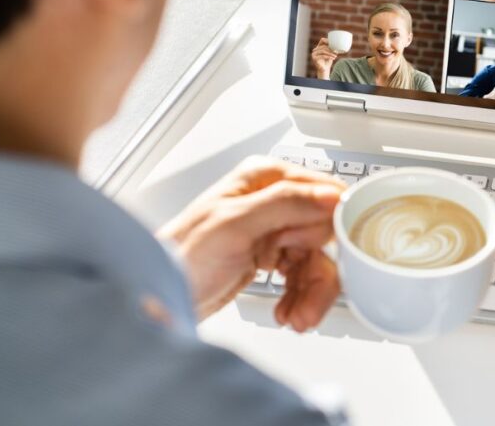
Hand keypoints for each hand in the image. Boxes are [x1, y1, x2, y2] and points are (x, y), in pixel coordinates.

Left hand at [156, 157, 345, 322]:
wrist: (163, 297)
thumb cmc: (183, 257)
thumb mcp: (235, 224)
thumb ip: (286, 204)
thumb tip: (331, 194)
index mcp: (265, 177)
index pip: (324, 192)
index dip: (328, 226)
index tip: (319, 252)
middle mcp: (273, 200)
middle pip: (325, 231)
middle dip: (319, 269)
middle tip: (306, 295)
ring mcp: (274, 230)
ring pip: (318, 258)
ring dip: (312, 292)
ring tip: (298, 316)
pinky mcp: (273, 257)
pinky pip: (305, 275)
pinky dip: (302, 297)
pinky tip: (289, 312)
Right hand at [311, 38, 338, 79]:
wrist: (325, 69)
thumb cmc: (328, 61)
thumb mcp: (331, 54)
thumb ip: (332, 49)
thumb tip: (338, 46)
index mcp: (318, 47)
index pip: (322, 40)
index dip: (327, 40)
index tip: (334, 43)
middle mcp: (315, 50)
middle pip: (324, 46)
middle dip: (331, 49)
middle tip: (336, 52)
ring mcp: (314, 54)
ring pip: (323, 51)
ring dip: (330, 53)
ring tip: (335, 56)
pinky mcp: (314, 58)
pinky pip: (322, 56)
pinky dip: (329, 57)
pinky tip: (333, 58)